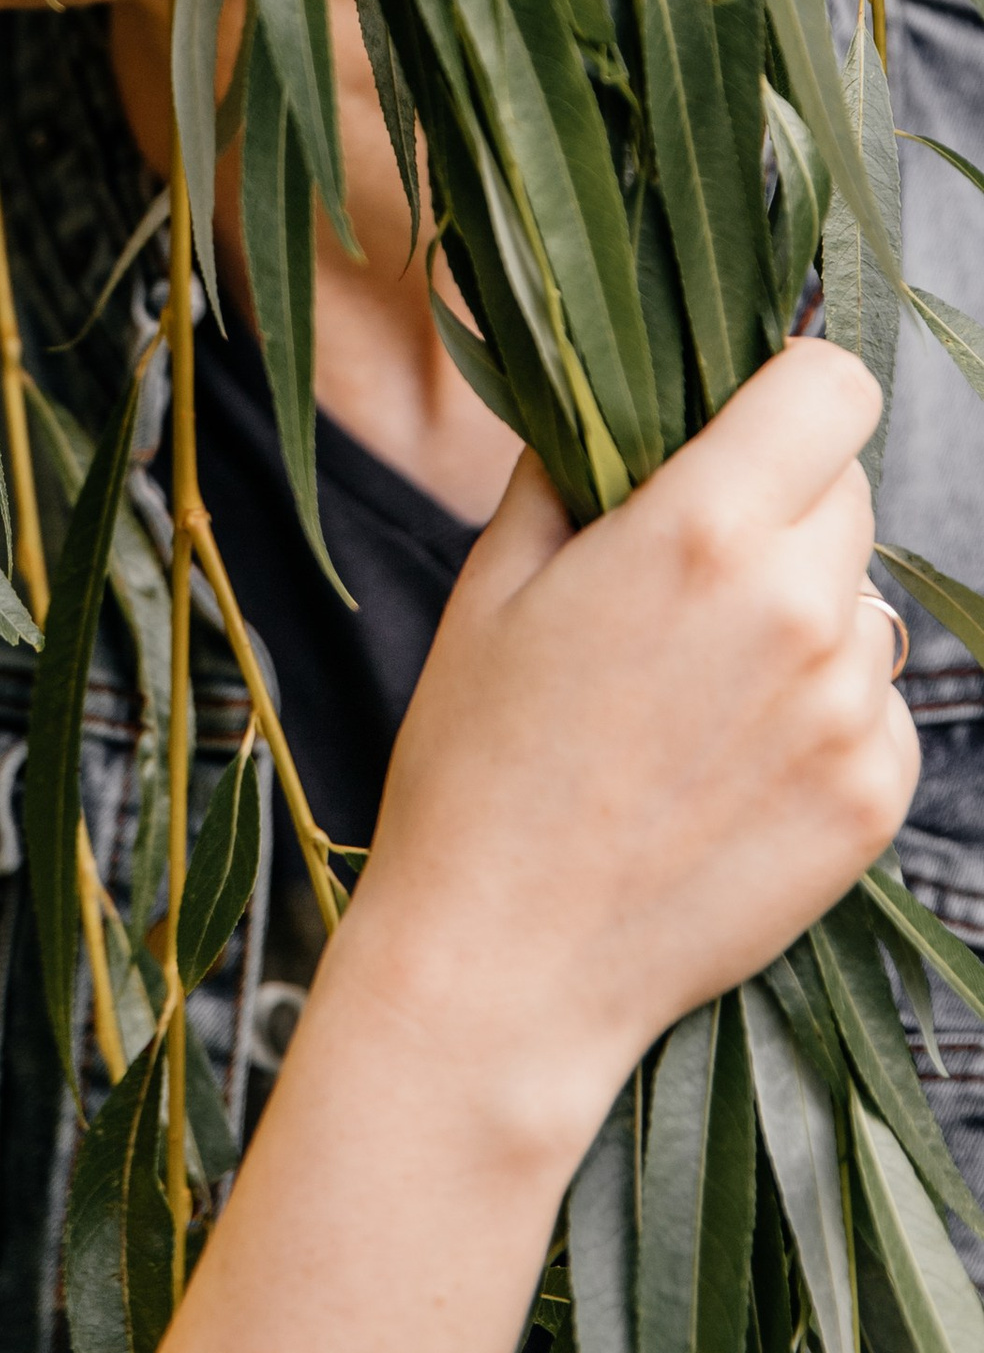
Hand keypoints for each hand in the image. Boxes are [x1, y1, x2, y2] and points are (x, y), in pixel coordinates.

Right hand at [344, 341, 915, 1172]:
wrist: (506, 965)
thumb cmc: (474, 767)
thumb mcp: (490, 585)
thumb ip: (569, 470)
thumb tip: (613, 401)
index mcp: (699, 533)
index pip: (833, 387)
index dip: (788, 394)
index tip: (743, 434)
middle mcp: (799, 610)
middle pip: (848, 490)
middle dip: (780, 509)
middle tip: (686, 582)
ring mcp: (850, 713)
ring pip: (864, 601)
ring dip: (803, 615)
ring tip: (699, 693)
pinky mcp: (876, 800)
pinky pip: (878, 706)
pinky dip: (822, 715)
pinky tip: (729, 766)